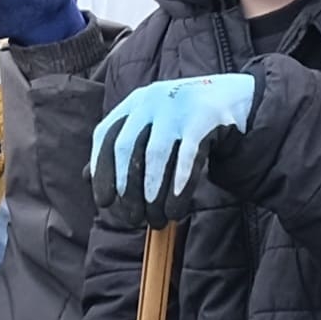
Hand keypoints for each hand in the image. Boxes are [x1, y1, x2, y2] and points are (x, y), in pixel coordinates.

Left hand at [91, 72, 254, 214]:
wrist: (234, 99)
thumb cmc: (184, 121)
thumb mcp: (150, 126)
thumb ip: (122, 148)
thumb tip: (86, 176)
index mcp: (134, 103)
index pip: (106, 135)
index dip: (102, 169)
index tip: (103, 202)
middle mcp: (151, 100)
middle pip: (127, 147)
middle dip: (127, 188)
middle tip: (132, 220)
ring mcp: (177, 106)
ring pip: (156, 154)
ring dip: (153, 191)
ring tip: (157, 219)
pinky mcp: (204, 118)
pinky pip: (189, 156)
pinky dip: (180, 185)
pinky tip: (177, 208)